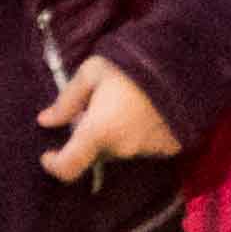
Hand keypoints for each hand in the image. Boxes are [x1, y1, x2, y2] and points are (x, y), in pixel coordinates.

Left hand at [36, 55, 177, 181]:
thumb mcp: (91, 72)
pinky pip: (145, 146)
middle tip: (96, 107)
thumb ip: (67, 100)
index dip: (54, 165)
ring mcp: (149, 151)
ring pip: (121, 149)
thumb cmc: (130, 65)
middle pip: (98, 153)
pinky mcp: (170, 148)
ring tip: (126, 104)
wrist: (185, 64)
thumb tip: (46, 121)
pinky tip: (146, 110)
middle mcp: (123, 149)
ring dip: (117, 134)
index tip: (48, 154)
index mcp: (99, 132)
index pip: (69, 168)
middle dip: (92, 137)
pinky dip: (140, 134)